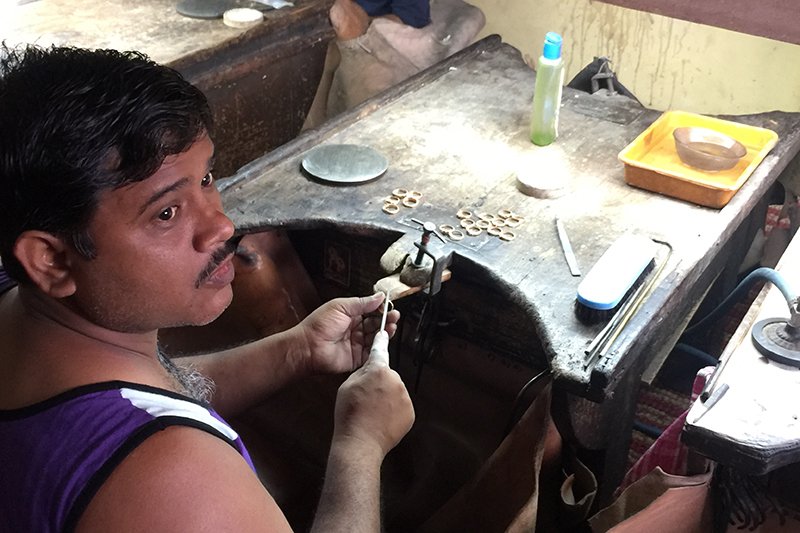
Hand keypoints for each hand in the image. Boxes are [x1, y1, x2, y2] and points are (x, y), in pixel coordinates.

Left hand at [298, 293, 399, 374]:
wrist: (308, 347)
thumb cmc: (318, 325)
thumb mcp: (341, 306)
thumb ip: (362, 303)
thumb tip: (378, 296)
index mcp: (349, 315)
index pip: (370, 310)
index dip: (380, 309)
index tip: (389, 306)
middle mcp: (353, 329)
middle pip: (375, 324)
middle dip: (386, 320)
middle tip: (394, 316)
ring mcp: (356, 343)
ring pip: (376, 338)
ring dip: (385, 332)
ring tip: (392, 326)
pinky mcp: (357, 358)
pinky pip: (372, 353)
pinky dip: (380, 347)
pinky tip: (384, 339)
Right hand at [332, 329, 414, 456]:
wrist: (360, 441)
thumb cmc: (350, 414)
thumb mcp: (347, 385)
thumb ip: (362, 372)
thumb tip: (369, 367)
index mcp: (378, 370)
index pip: (380, 351)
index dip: (380, 341)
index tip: (384, 333)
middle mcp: (395, 380)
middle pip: (388, 376)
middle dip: (380, 383)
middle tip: (366, 397)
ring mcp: (404, 397)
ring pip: (395, 391)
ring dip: (387, 397)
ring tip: (373, 411)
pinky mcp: (410, 412)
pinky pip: (401, 406)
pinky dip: (394, 410)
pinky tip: (381, 418)